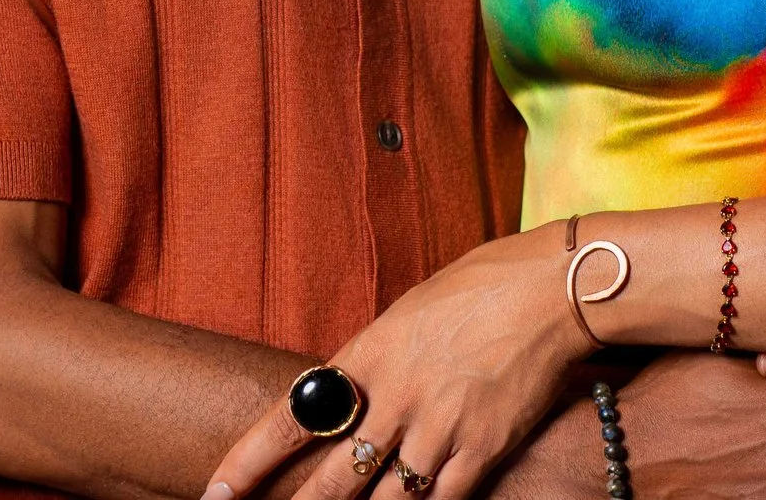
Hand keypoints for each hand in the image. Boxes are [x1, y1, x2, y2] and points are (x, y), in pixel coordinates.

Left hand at [205, 227, 588, 499]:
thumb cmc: (479, 286)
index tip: (218, 489)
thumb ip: (376, 359)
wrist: (547, 290)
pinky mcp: (480, 448)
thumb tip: (353, 392)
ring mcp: (437, 428)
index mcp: (367, 354)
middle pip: (332, 478)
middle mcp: (394, 397)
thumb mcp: (406, 313)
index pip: (292, 416)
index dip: (250, 459)